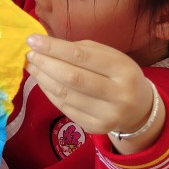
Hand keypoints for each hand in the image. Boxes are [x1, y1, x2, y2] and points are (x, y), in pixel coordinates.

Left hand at [26, 35, 164, 153]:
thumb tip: (44, 45)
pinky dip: (49, 92)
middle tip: (30, 54)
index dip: (53, 47)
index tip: (32, 40)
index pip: (81, 56)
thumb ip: (80, 49)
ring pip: (65, 94)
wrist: (139, 109)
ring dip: (43, 78)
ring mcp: (108, 115)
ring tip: (32, 66)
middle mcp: (119, 94)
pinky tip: (42, 81)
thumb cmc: (118, 74)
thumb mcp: (109, 56)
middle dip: (45, 63)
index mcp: (123, 70)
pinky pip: (64, 108)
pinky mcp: (96, 127)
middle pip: (71, 77)